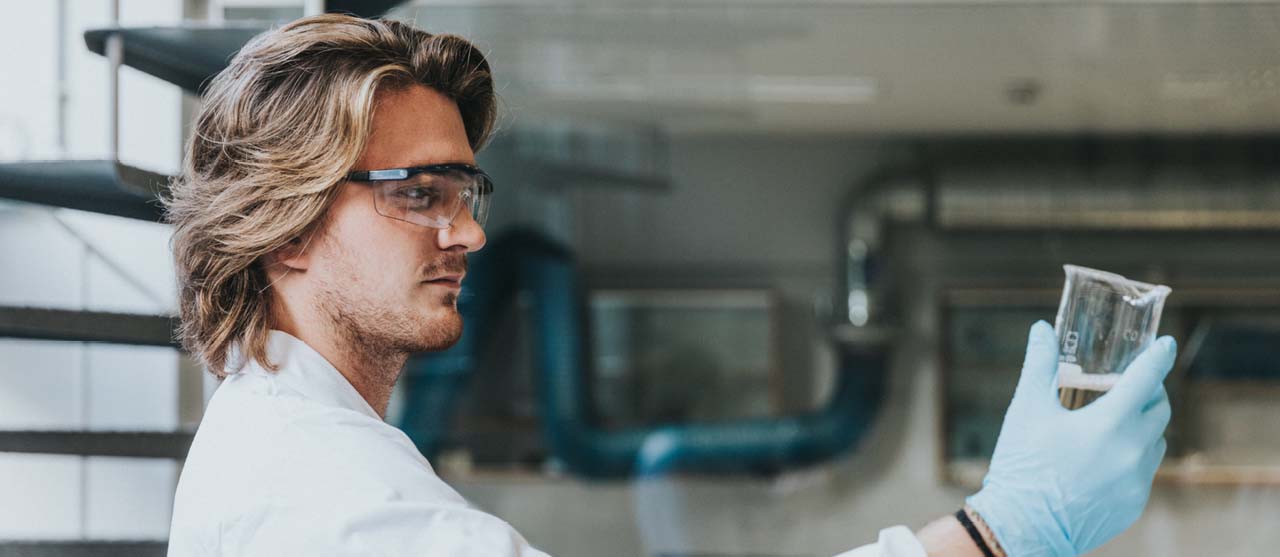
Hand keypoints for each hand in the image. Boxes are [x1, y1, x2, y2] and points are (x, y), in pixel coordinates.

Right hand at [966, 321, 1175, 556]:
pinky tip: (1103, 457)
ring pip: (1155, 441)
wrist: (1021, 527)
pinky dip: (1132, 456)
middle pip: (1159, 409)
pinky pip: (1144, 471)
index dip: (1158, 357)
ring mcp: (1136, 482)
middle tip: (1130, 383)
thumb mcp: (1026, 409)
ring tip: (1114, 421)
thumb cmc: (1022, 466)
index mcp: (1108, 424)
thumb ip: (1039, 365)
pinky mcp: (1134, 504)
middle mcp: (1132, 453)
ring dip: (1143, 425)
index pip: (1147, 379)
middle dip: (1150, 391)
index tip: (1165, 344)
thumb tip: (1041, 329)